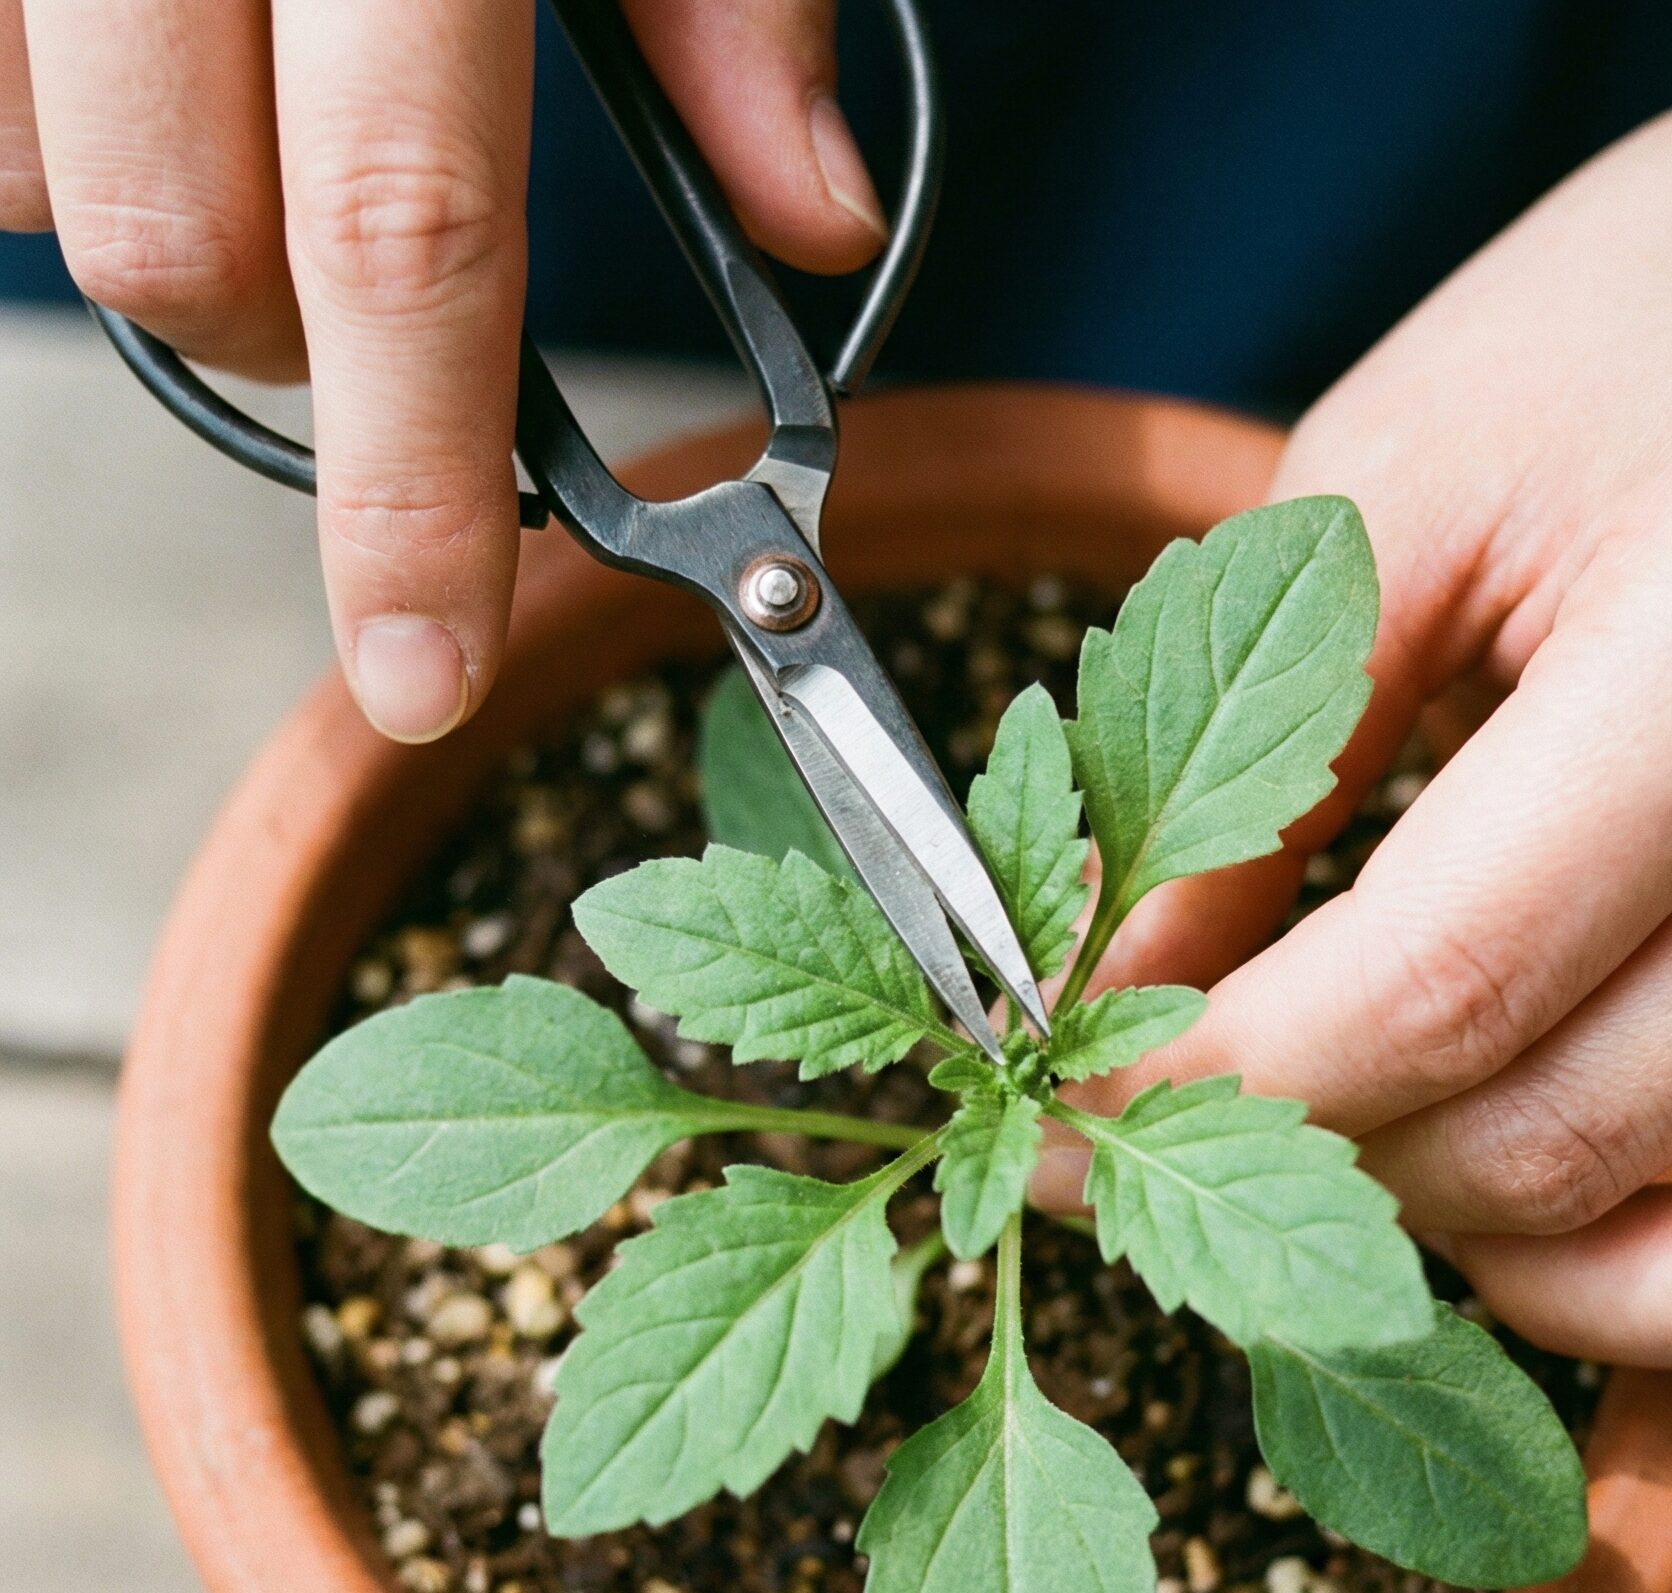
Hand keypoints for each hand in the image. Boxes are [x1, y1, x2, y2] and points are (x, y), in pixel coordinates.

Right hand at [0, 0, 881, 739]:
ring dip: (145, 205)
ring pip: (15, 167)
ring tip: (242, 99)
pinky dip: (37, 102)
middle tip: (372, 306)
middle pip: (172, 248)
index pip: (405, 232)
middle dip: (290, 355)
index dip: (409, 496)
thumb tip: (816, 221)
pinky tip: (140, 39)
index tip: (421, 674)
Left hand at [1043, 0, 1671, 1388]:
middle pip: (1573, 1142)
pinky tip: (1668, 1225)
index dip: (1207, 1090)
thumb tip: (1115, 993)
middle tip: (1226, 1120)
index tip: (1072, 1114)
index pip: (1430, 988)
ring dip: (1554, 1289)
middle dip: (1334, 1171)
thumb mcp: (1412, 465)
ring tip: (1426, 1184)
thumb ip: (1247, 754)